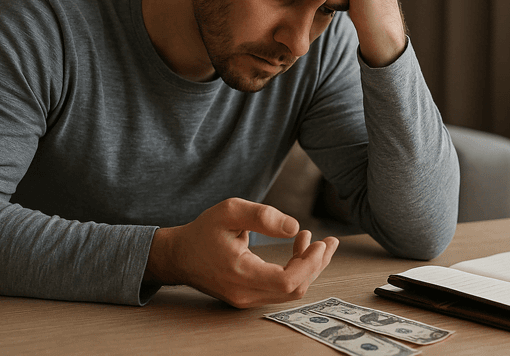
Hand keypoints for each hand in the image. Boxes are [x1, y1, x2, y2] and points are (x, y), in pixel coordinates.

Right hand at [144, 197, 338, 307]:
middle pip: (294, 289)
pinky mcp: (248, 297)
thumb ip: (263, 216)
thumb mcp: (230, 211)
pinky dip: (295, 270)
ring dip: (308, 267)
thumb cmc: (203, 231)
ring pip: (289, 291)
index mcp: (240, 274)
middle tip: (329, 241)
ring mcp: (246, 299)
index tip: (320, 243)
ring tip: (316, 242)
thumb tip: (295, 227)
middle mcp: (245, 293)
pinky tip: (299, 249)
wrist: (179, 255)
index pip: (287, 281)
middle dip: (317, 265)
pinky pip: (280, 289)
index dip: (310, 264)